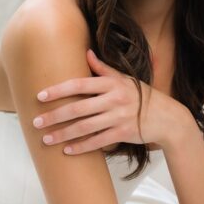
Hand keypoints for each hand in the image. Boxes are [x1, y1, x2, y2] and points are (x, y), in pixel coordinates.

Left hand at [32, 49, 189, 154]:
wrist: (167, 117)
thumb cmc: (142, 96)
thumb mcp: (125, 79)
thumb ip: (104, 69)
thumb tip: (87, 53)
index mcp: (112, 83)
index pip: (79, 84)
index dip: (59, 90)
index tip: (40, 96)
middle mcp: (114, 99)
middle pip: (78, 108)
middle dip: (54, 116)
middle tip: (35, 122)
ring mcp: (119, 117)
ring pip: (84, 127)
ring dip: (62, 134)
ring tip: (45, 139)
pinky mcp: (124, 134)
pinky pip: (97, 142)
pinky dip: (81, 147)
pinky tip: (66, 150)